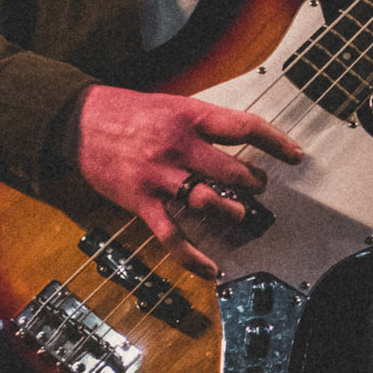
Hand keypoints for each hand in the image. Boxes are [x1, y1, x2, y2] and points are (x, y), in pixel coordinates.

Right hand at [71, 84, 303, 277]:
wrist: (79, 122)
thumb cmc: (127, 111)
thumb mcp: (170, 104)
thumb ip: (202, 123)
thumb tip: (238, 136)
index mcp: (189, 117)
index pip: (244, 128)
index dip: (275, 142)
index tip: (294, 153)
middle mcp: (178, 147)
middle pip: (231, 170)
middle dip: (253, 182)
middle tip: (260, 186)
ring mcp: (160, 177)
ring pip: (208, 201)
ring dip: (231, 211)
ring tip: (239, 214)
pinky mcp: (142, 202)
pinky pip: (172, 236)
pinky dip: (193, 257)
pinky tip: (209, 268)